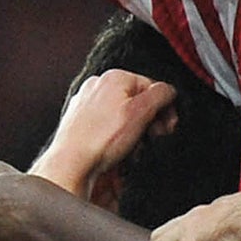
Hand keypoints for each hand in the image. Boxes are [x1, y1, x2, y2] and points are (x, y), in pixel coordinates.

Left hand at [38, 70, 176, 192]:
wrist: (72, 163)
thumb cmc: (100, 140)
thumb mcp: (141, 112)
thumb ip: (160, 95)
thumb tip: (168, 91)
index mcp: (114, 77)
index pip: (152, 87)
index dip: (164, 108)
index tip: (168, 126)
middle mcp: (97, 86)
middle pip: (137, 101)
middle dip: (149, 121)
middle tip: (152, 137)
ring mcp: (86, 103)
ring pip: (123, 114)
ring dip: (134, 132)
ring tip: (133, 147)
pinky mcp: (80, 121)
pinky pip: (108, 126)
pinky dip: (117, 137)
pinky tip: (119, 149)